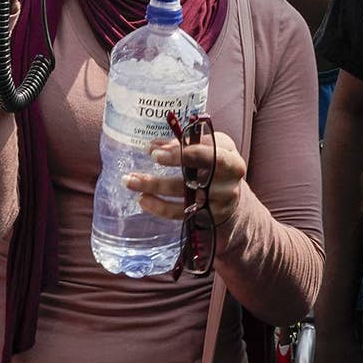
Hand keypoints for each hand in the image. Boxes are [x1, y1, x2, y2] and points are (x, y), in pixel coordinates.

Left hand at [130, 129, 246, 231]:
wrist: (232, 195)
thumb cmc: (217, 162)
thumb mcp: (209, 147)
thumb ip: (183, 144)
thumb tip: (155, 146)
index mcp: (231, 161)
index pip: (207, 156)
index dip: (181, 154)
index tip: (155, 153)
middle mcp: (228, 185)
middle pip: (194, 180)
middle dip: (163, 178)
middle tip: (138, 172)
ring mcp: (218, 206)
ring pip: (182, 197)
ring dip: (154, 189)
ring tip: (130, 181)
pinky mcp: (207, 219)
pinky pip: (180, 214)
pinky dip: (159, 207)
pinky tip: (143, 199)